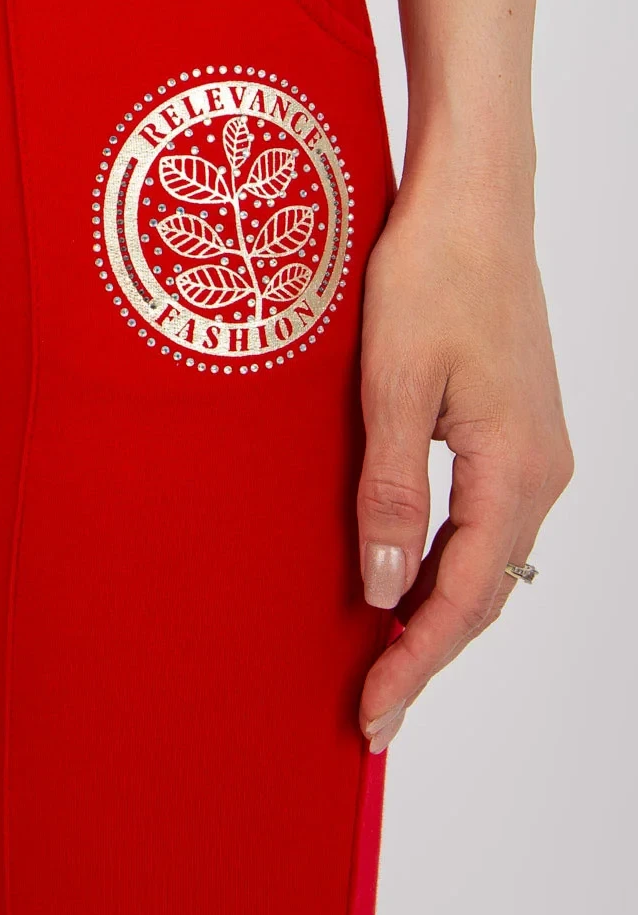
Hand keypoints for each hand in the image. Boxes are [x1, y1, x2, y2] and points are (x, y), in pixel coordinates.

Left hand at [354, 174, 571, 748]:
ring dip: (438, 611)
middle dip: (427, 653)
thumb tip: (382, 587)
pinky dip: (448, 562)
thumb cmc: (431, 273)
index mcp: (516, 467)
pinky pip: (485, 520)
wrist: (474, 201)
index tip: (375, 711)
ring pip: (487, 558)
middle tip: (373, 713)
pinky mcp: (517, 427)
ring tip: (384, 662)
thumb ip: (389, 489)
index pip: (464, 595)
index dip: (417, 659)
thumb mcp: (393, 384)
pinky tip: (408, 577)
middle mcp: (541, 469)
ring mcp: (536, 449)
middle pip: (484, 591)